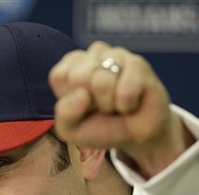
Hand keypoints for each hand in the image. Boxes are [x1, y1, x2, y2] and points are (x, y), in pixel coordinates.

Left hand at [49, 42, 193, 177]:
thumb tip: (83, 94)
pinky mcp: (138, 64)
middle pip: (78, 77)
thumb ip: (64, 113)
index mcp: (73, 64)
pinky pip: (124, 91)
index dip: (71, 101)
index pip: (59, 76)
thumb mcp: (72, 129)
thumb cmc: (102, 127)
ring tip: (116, 104)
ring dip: (109, 105)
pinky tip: (131, 102)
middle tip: (102, 107)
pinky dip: (127, 106)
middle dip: (91, 102)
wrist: (136, 137)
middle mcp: (94, 53)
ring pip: (101, 82)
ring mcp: (118, 54)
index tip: (85, 106)